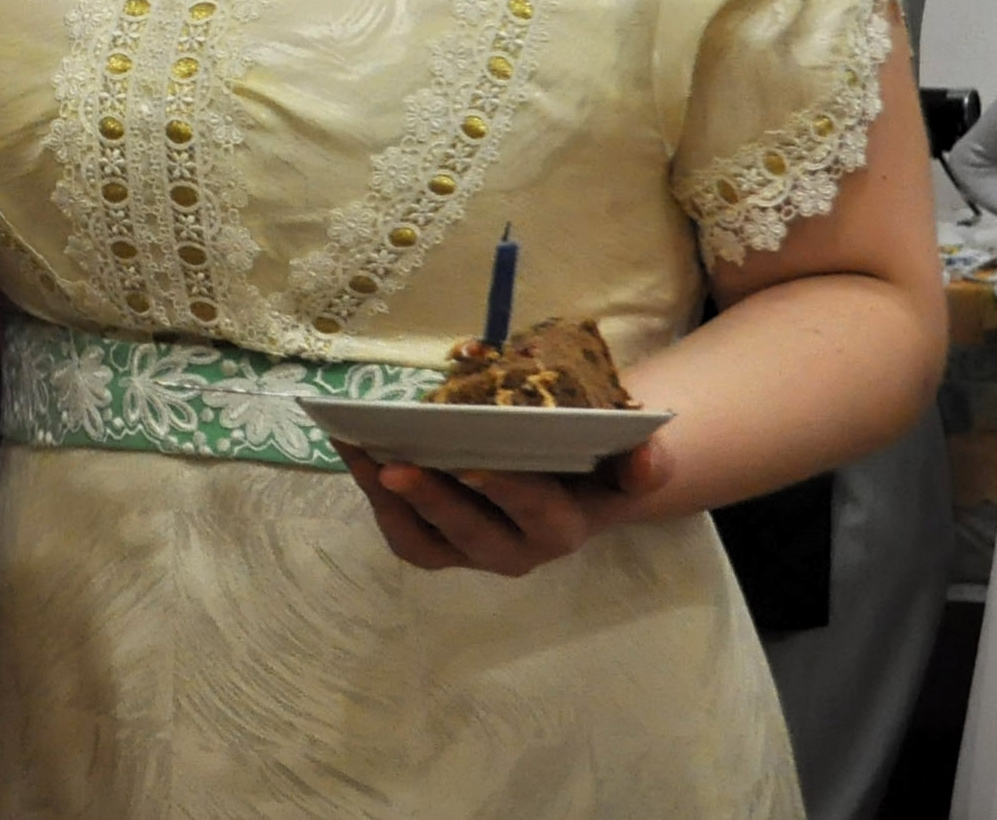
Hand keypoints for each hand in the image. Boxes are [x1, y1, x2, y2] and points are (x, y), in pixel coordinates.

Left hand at [338, 437, 668, 577]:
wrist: (584, 476)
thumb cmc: (603, 460)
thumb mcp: (637, 455)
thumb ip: (646, 460)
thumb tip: (645, 459)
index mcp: (562, 527)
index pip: (534, 512)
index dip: (507, 491)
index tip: (475, 465)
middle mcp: (514, 550)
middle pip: (468, 533)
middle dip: (432, 501)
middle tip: (395, 465)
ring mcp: (470, 549)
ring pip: (422, 541)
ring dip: (388, 501)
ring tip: (359, 452)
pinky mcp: (439, 541)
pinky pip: (400, 528)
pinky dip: (373, 492)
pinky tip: (351, 446)